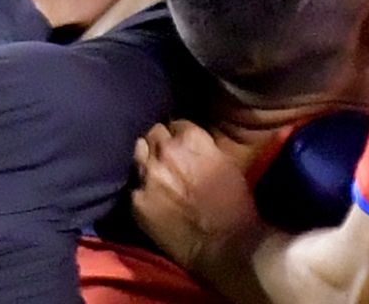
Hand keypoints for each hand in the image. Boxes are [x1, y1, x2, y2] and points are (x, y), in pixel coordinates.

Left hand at [132, 121, 262, 273]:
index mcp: (190, 138)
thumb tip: (189, 144)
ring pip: (138, 154)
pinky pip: (134, 187)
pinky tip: (153, 200)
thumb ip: (202, 147)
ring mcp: (147, 175)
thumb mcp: (226, 163)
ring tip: (157, 176)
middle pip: (153, 134)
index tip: (183, 148)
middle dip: (161, 145)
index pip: (175, 123)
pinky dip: (142, 191)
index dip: (179, 136)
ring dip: (147, 161)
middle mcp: (165, 150)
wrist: (225, 245)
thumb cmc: (235, 206)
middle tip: (169, 160)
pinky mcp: (136, 200)